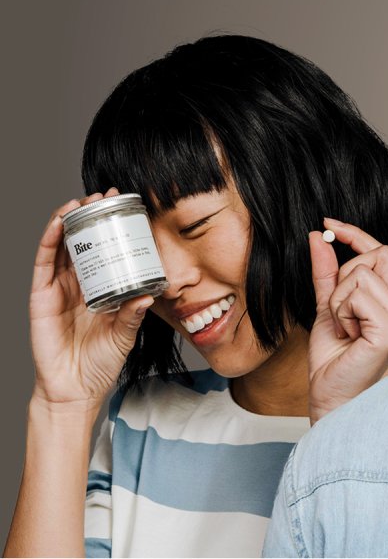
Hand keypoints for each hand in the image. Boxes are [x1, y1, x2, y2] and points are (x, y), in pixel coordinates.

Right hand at [29, 189, 153, 408]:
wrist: (76, 389)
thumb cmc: (101, 362)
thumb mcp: (125, 334)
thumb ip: (134, 314)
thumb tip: (149, 293)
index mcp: (101, 288)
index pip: (107, 250)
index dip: (114, 228)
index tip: (128, 206)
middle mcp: (79, 284)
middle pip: (84, 241)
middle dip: (93, 216)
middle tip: (106, 195)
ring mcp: (59, 289)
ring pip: (62, 246)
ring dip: (70, 220)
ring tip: (82, 200)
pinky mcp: (41, 297)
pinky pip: (44, 263)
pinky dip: (49, 239)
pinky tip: (58, 222)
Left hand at [307, 217, 387, 421]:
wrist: (330, 399)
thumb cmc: (333, 361)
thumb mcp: (328, 307)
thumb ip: (326, 272)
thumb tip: (319, 235)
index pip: (383, 251)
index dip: (355, 234)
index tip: (328, 223)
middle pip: (374, 256)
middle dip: (342, 278)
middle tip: (339, 313)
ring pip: (360, 276)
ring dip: (338, 301)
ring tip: (344, 329)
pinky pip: (356, 296)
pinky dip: (341, 312)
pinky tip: (347, 335)